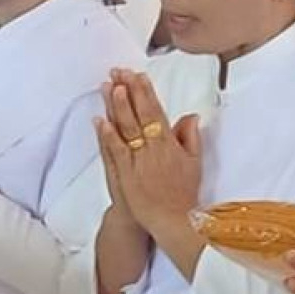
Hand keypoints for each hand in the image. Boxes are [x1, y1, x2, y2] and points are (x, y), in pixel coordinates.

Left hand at [91, 71, 202, 237]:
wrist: (171, 221)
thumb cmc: (182, 193)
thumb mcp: (194, 163)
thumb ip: (190, 138)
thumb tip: (190, 116)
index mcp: (170, 145)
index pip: (156, 112)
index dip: (146, 92)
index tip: (138, 75)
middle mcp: (153, 150)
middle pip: (139, 115)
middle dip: (129, 91)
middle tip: (119, 72)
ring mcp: (137, 162)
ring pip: (125, 129)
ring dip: (116, 107)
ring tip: (108, 86)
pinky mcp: (125, 175)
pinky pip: (115, 152)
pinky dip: (107, 136)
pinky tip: (100, 120)